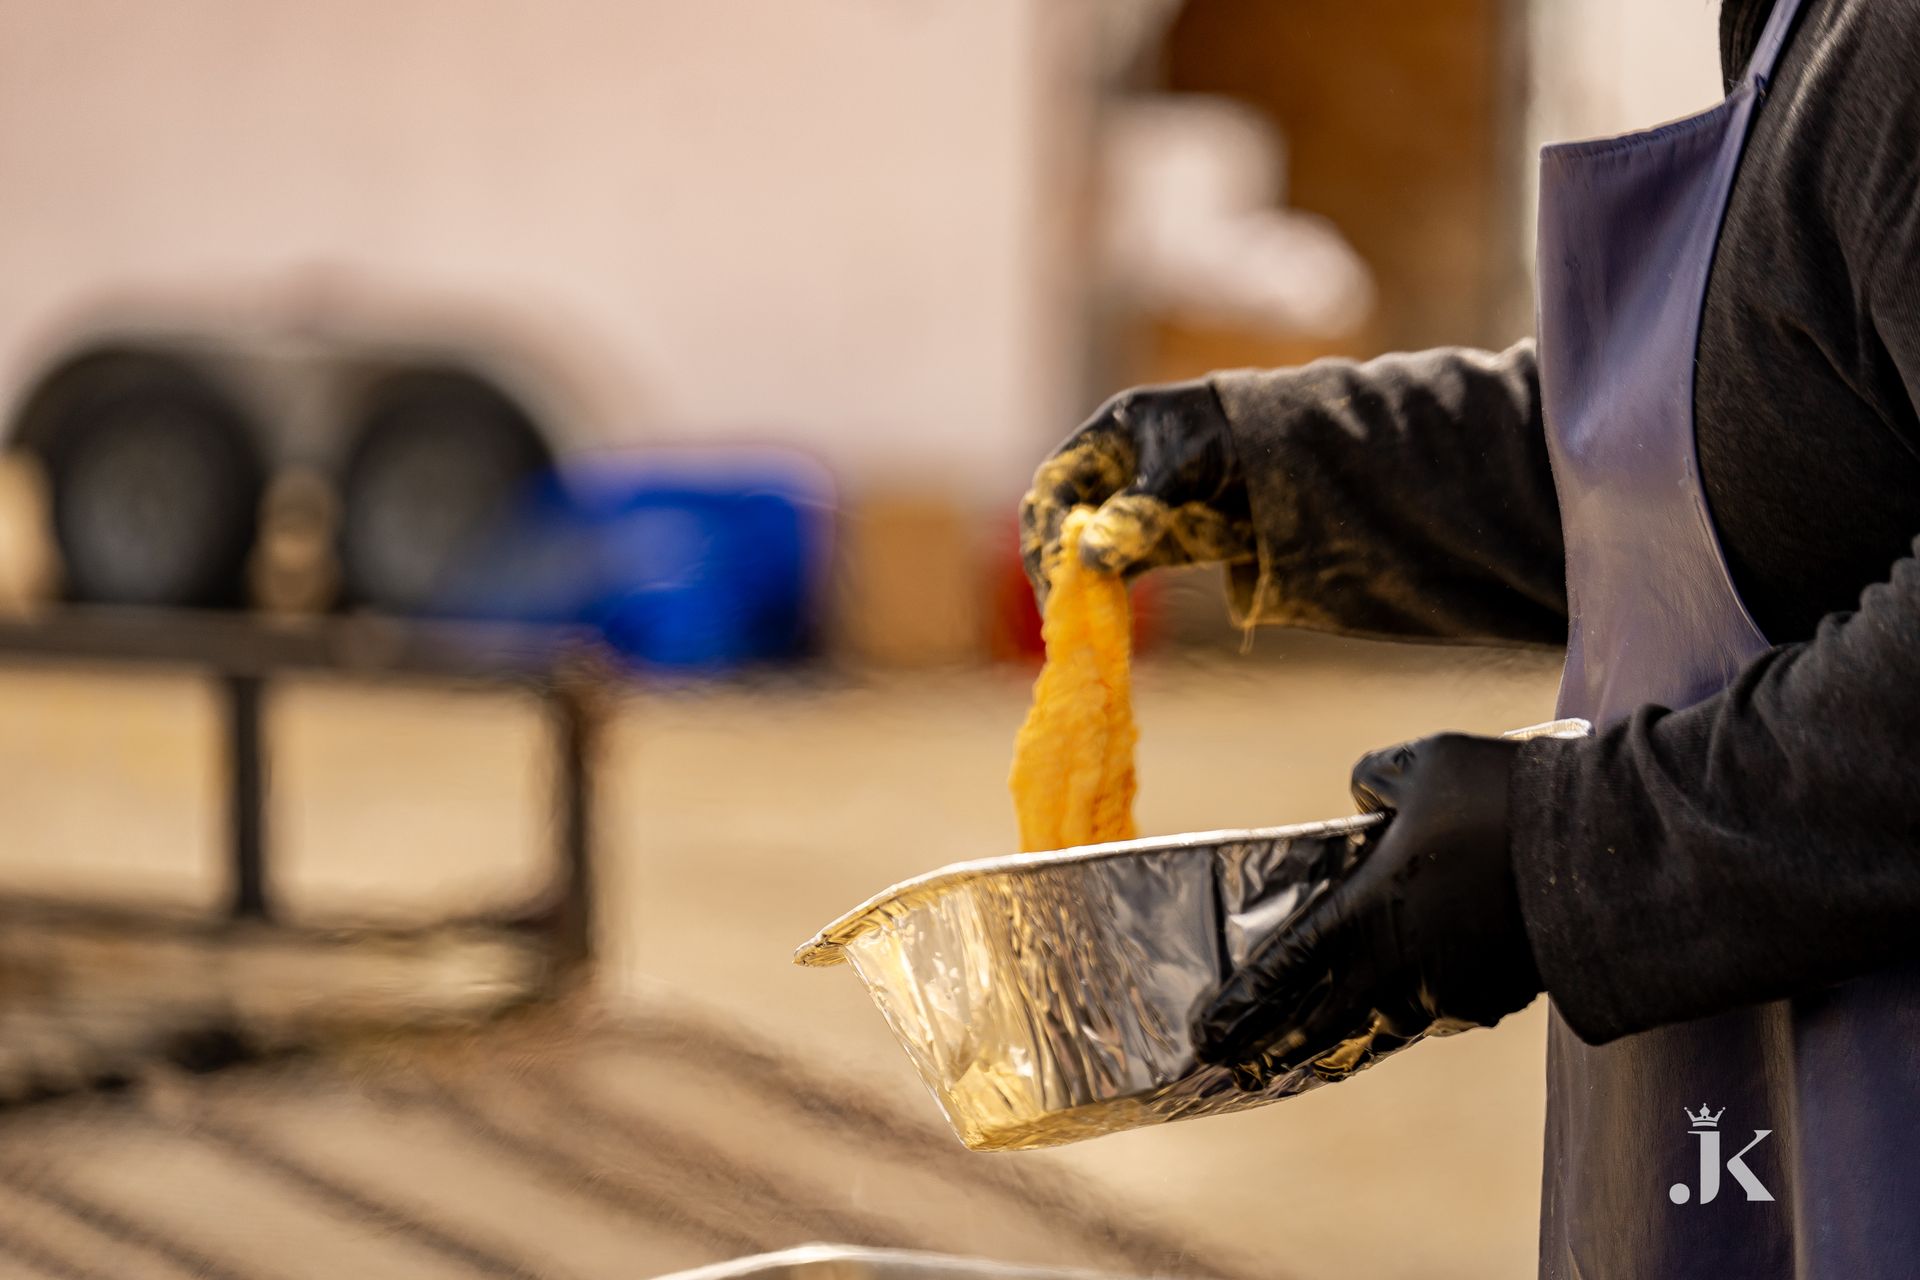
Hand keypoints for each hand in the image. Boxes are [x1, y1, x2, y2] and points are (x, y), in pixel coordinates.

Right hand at [1018, 381, 1253, 604]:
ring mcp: (1126, 511)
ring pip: (1082, 552)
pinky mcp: (1150, 544)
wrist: (1289, 456)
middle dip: (1051, 560)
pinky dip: (1105, 598)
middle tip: (1056, 602)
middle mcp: (1106, 476)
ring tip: (1071, 623)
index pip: (1056, 483)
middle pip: (1059, 520)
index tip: (1054, 562)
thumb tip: (1088, 559)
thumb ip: (1138, 509)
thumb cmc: (1231, 437)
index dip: (1048, 522)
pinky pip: (1115, 574)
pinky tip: (1100, 624)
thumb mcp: (1184, 466)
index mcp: (1105, 440)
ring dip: (1073, 586)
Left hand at [1191, 733, 1540, 1083]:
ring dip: (1341, 1034)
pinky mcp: (1496, 999)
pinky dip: (1413, 1005)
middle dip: (1273, 1045)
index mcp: (1366, 912)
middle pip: (1321, 1019)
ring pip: (1382, 1019)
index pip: (1286, 965)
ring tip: (1305, 1050)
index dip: (1243, 1002)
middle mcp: (1399, 966)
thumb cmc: (1502, 798)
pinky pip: (1439, 1006)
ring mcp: (1450, 991)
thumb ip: (1375, 784)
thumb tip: (1365, 802)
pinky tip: (1401, 1003)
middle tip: (1233, 1070)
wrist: (1603, 851)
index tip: (1208, 1034)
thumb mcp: (1421, 764)